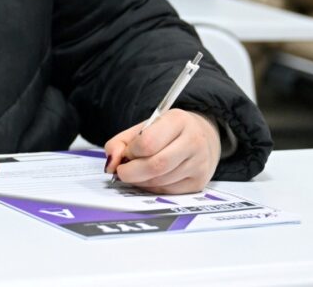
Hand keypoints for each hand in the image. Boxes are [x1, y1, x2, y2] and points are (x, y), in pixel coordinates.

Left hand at [103, 109, 220, 193]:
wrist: (202, 138)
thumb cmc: (168, 132)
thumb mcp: (144, 128)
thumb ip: (120, 142)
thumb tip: (111, 164)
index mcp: (178, 120)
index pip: (148, 142)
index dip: (131, 152)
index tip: (126, 153)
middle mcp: (193, 141)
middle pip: (156, 165)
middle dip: (131, 172)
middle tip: (122, 172)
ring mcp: (199, 164)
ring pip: (160, 181)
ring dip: (141, 181)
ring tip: (137, 172)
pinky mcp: (199, 182)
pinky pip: (167, 191)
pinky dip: (152, 188)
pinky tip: (151, 178)